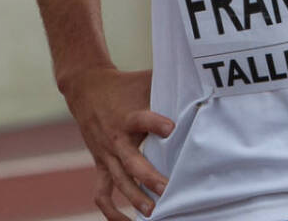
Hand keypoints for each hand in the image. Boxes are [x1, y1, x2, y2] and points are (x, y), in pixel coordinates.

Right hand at [63, 67, 174, 219]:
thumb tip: (202, 82)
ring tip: (153, 213)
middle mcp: (115, 138)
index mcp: (127, 116)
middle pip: (131, 161)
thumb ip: (169, 85)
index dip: (156, 123)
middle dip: (148, 176)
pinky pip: (102, 193)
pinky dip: (111, 211)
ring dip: (135, 198)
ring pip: (119, 181)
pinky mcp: (101, 164)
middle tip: (166, 189)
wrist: (85, 88)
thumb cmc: (124, 85)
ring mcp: (106, 154)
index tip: (171, 128)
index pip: (141, 119)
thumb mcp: (145, 81)